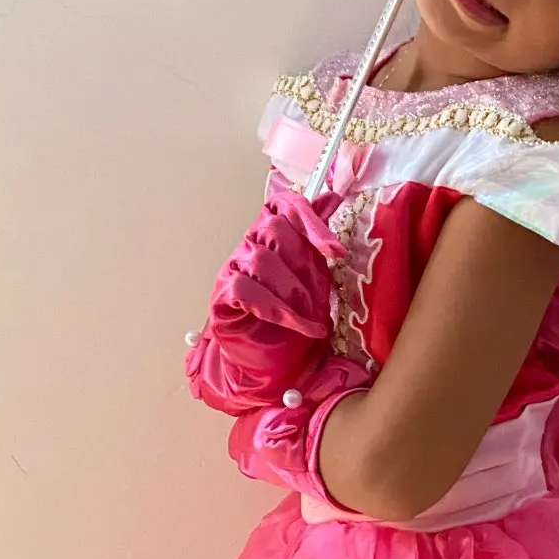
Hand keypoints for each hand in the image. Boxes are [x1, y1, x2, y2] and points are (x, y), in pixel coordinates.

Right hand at [187, 174, 348, 414]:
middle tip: (320, 298)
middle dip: (304, 266)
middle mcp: (250, 244)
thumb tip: (333, 196)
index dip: (312, 222)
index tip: (336, 252)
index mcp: (273, 233)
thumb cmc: (292, 316)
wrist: (268, 362)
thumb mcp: (315, 275)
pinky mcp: (222, 295)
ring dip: (295, 292)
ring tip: (311, 318)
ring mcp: (233, 267)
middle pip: (276, 229)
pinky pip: (249, 290)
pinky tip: (300, 326)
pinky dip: (280, 311)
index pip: (287, 205)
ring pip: (263, 260)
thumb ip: (317, 238)